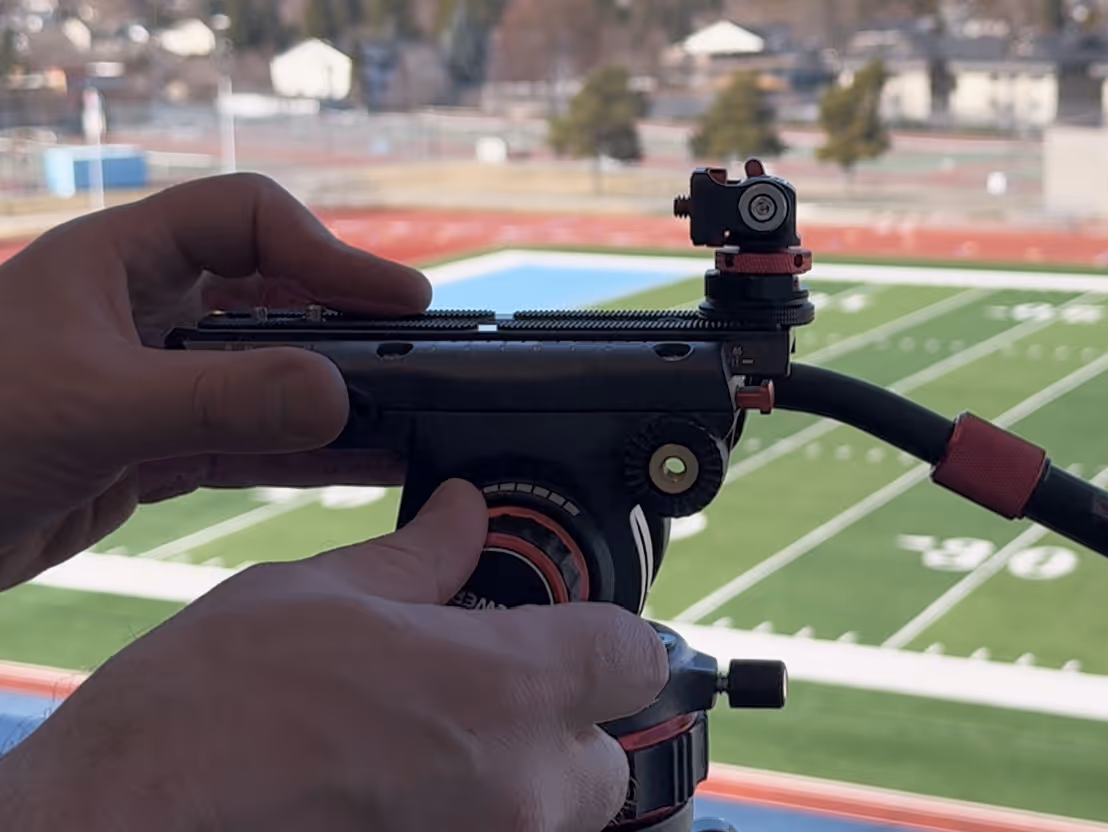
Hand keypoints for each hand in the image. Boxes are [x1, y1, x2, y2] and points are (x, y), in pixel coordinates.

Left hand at [0, 173, 430, 590]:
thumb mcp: (94, 408)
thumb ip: (219, 400)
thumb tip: (339, 396)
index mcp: (118, 262)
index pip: (247, 220)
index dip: (327, 251)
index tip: (397, 299)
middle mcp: (143, 313)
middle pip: (271, 297)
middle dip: (343, 325)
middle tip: (416, 356)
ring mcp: (154, 384)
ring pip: (266, 377)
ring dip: (333, 397)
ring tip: (407, 415)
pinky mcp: (154, 449)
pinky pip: (249, 442)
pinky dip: (303, 454)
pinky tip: (357, 463)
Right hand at [0, 480, 669, 831]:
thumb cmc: (202, 718)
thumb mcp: (314, 594)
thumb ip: (417, 559)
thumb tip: (462, 518)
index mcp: (503, 688)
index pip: (635, 654)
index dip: (603, 631)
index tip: (564, 626)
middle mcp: (518, 790)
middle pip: (605, 753)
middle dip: (559, 721)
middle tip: (478, 692)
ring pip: (556, 816)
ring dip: (514, 779)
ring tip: (421, 746)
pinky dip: (467, 817)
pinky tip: (390, 793)